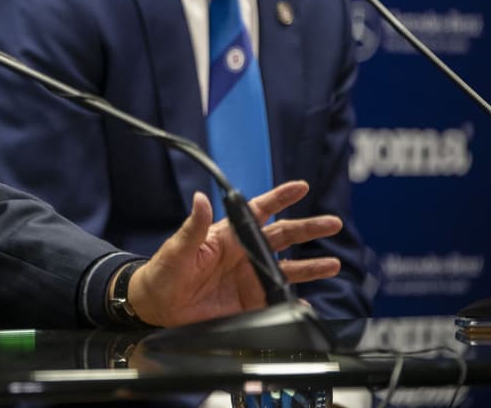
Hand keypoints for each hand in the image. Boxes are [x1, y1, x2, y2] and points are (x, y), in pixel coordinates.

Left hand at [128, 180, 341, 326]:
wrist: (157, 304)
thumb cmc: (164, 271)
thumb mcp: (178, 247)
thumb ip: (193, 225)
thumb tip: (200, 198)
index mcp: (228, 235)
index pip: (258, 211)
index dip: (279, 198)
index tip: (301, 186)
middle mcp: (244, 254)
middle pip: (283, 237)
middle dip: (308, 229)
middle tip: (332, 223)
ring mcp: (249, 278)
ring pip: (287, 269)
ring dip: (311, 267)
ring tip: (333, 264)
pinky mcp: (249, 302)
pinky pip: (277, 300)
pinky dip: (293, 302)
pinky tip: (306, 302)